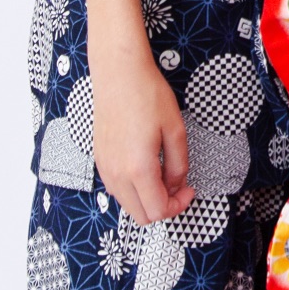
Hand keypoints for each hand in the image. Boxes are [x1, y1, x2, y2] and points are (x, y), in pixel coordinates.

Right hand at [90, 49, 194, 226]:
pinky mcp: (99, 159)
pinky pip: (116, 188)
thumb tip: (177, 185)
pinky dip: (133, 189)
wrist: (118, 73)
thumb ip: (179, 165)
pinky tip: (146, 168)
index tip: (189, 190)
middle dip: (163, 207)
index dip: (178, 206)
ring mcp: (105, 168)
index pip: (157, 211)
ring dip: (147, 199)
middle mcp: (116, 174)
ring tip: (163, 174)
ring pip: (127, 204)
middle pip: (141, 216)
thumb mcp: (175, 130)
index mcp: (138, 169)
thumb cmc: (147, 95)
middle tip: (179, 187)